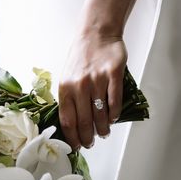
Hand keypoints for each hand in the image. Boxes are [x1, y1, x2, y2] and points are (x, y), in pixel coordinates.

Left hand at [58, 29, 127, 149]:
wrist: (96, 33)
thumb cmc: (81, 56)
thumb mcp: (67, 76)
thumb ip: (70, 97)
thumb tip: (75, 124)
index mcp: (65, 87)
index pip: (67, 120)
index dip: (72, 137)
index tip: (77, 146)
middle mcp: (80, 85)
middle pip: (84, 121)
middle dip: (88, 137)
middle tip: (91, 143)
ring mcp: (97, 80)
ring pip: (100, 114)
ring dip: (103, 128)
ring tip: (104, 132)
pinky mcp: (114, 74)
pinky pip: (115, 101)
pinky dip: (114, 113)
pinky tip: (113, 117)